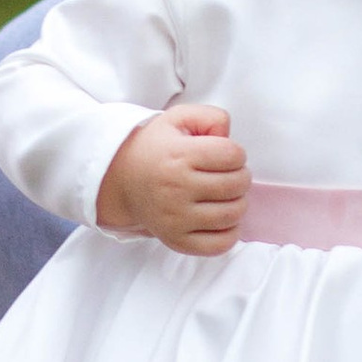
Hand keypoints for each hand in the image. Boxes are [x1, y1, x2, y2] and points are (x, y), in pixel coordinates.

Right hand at [96, 102, 250, 254]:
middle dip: (240, 176)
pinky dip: (230, 232)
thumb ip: (210, 117)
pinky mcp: (177, 240)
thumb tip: (230, 138)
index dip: (236, 152)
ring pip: (233, 214)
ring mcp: (176, 218)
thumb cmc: (156, 147)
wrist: (121, 179)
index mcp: (179, 156)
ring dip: (237, 202)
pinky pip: (220, 244)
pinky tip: (220, 218)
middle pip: (237, 185)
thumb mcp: (178, 118)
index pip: (233, 155)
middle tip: (227, 174)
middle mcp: (176, 188)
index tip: (223, 155)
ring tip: (223, 195)